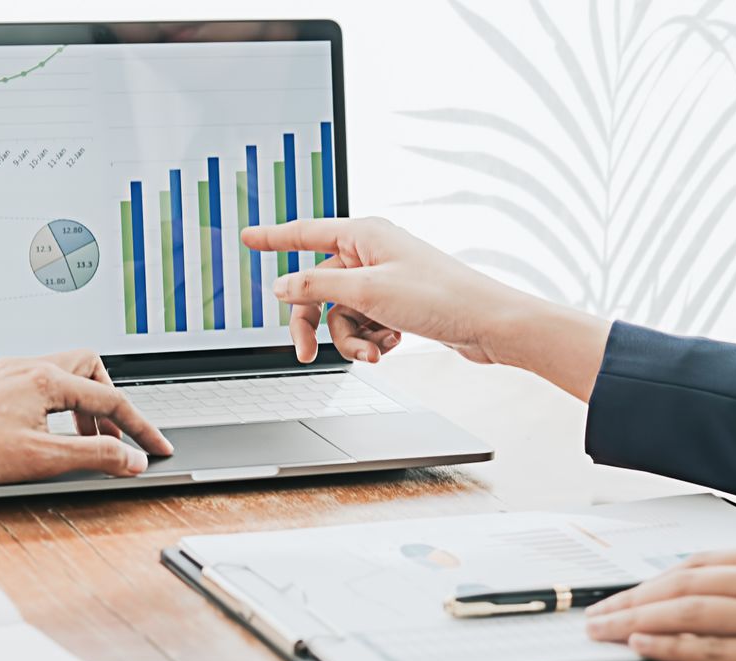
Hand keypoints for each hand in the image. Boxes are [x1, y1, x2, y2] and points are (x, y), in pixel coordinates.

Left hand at [0, 352, 173, 484]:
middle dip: (112, 403)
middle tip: (118, 437)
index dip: (141, 429)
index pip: (111, 401)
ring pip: (67, 376)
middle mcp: (29, 367)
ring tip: (88, 441)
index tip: (157, 449)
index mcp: (47, 379)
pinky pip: (44, 386)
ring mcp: (11, 374)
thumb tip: (131, 458)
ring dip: (86, 407)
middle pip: (92, 370)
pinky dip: (61, 408)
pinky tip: (53, 433)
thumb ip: (96, 456)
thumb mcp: (44, 459)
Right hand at [241, 217, 522, 364]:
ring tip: (375, 350)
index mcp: (364, 234)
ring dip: (352, 338)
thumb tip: (281, 285)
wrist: (488, 325)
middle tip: (306, 352)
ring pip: (343, 314)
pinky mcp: (398, 305)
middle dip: (316, 324)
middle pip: (319, 288)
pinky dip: (373, 339)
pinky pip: (365, 324)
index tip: (247, 238)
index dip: (273, 238)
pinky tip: (392, 344)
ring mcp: (386, 280)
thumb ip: (317, 286)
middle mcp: (373, 253)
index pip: (305, 233)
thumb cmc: (440, 297)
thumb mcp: (368, 292)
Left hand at [583, 544, 735, 660]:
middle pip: (683, 583)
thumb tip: (733, 598)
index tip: (623, 593)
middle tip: (593, 614)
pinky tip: (644, 647)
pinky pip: (716, 650)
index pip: (702, 563)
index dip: (654, 578)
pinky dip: (672, 645)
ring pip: (689, 612)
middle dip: (631, 598)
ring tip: (602, 632)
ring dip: (637, 621)